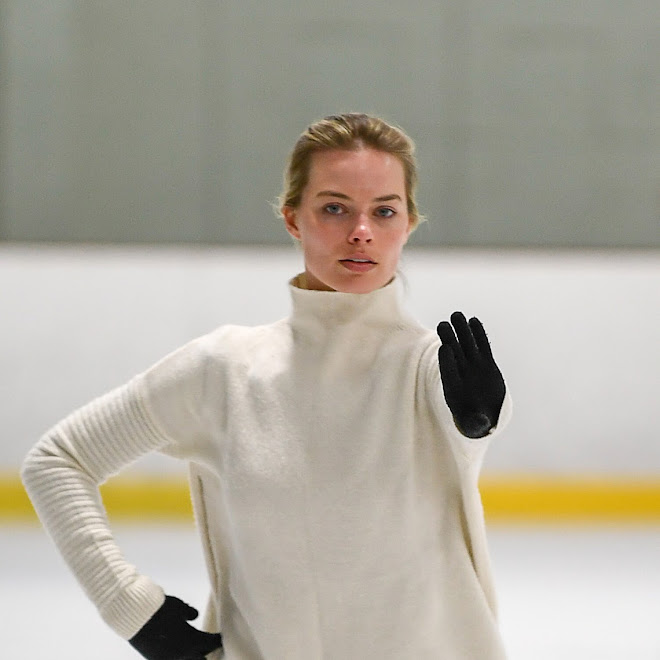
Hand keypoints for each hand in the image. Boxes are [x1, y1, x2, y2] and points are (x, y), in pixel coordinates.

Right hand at [129, 595, 222, 659]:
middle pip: (202, 659)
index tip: (221, 638)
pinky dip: (180, 656)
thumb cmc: (161, 609)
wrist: (138, 617)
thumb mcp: (180, 607)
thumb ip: (189, 614)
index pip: (211, 644)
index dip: (217, 640)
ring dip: (193, 656)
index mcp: (191, 641)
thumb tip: (195, 616)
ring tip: (196, 649)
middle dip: (207, 653)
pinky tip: (180, 650)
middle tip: (210, 645)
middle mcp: (182, 654)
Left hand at [436, 312, 504, 438]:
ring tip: (456, 315)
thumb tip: (481, 423)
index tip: (445, 348)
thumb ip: (475, 424)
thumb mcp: (475, 426)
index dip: (447, 361)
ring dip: (461, 331)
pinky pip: (482, 346)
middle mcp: (462, 375)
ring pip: (466, 346)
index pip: (449, 373)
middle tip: (443, 324)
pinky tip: (474, 320)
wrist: (485, 415)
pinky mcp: (486, 363)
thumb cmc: (474, 422)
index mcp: (454, 390)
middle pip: (454, 355)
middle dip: (449, 340)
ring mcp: (474, 367)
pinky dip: (478, 334)